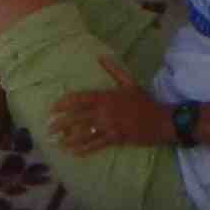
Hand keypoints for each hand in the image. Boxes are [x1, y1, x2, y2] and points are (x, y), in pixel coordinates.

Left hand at [49, 81, 172, 156]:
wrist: (161, 120)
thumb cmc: (144, 102)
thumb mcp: (129, 83)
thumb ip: (114, 71)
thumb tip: (101, 57)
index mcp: (106, 97)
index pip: (80, 99)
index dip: (64, 103)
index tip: (53, 108)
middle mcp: (105, 112)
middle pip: (77, 118)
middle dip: (61, 124)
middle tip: (48, 129)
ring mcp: (109, 127)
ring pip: (84, 133)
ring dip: (68, 139)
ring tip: (56, 142)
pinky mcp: (115, 139)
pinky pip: (96, 145)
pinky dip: (83, 149)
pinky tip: (72, 152)